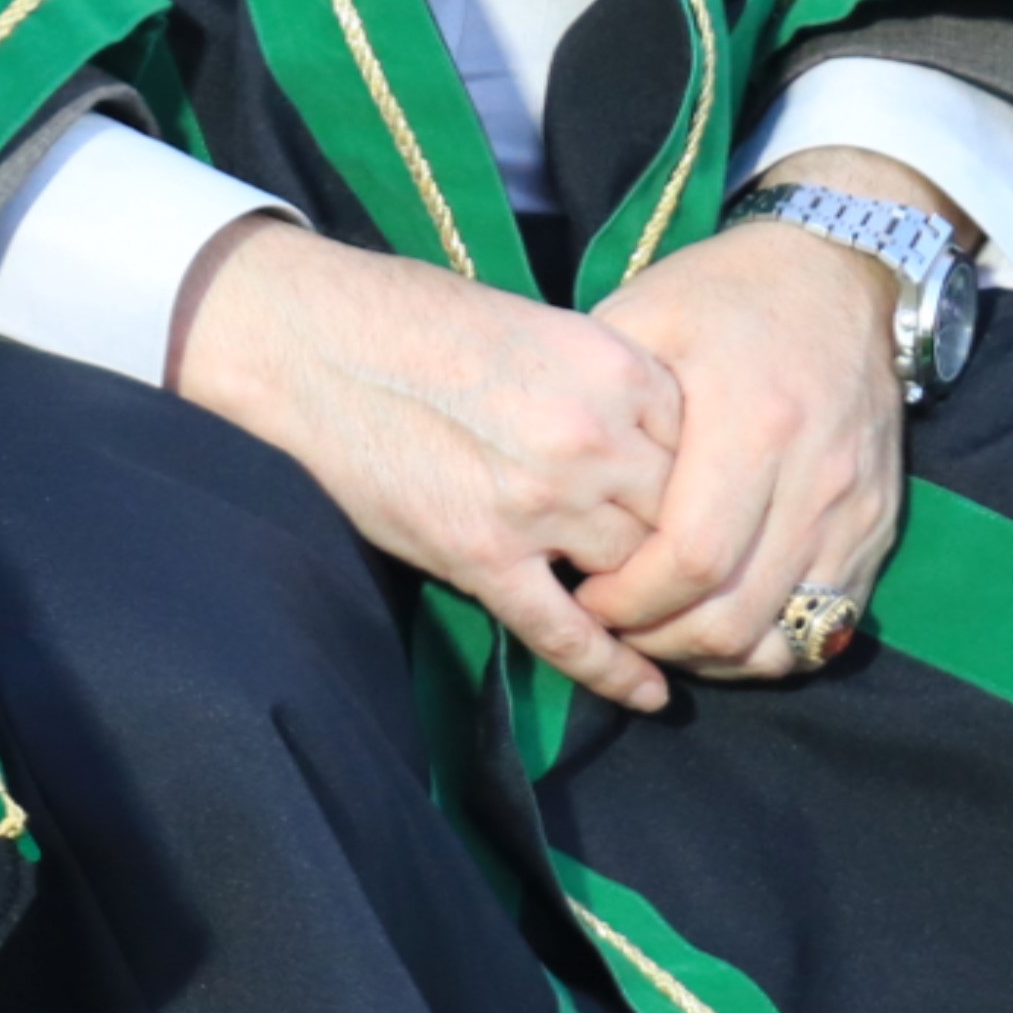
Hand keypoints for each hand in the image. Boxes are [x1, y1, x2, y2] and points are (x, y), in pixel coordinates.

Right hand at [171, 221, 683, 708]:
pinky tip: (647, 694)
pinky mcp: (479, 553)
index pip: (708, 458)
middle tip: (693, 580)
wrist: (304, 335)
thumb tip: (653, 453)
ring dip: (646, 606)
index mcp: (617, 370)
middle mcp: (593, 440)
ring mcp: (537, 502)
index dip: (708, 492)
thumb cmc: (411, 318)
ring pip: (635, 582)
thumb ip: (607, 390)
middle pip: (683, 525)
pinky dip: (612, 671)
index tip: (704, 513)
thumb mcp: (541, 327)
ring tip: (664, 628)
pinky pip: (566, 633)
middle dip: (685, 554)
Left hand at [576, 158, 935, 682]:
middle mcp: (814, 478)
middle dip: (662, 638)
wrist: (835, 278)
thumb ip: (601, 399)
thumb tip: (545, 477)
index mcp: (750, 425)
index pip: (692, 555)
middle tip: (608, 629)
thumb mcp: (641, 318)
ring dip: (714, 653)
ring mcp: (854, 510)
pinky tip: (715, 628)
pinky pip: (828, 620)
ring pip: (788, 632)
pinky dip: (770, 643)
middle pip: (737, 609)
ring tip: (654, 633)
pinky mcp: (877, 527)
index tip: (582, 598)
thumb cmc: (719, 295)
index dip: (630, 597)